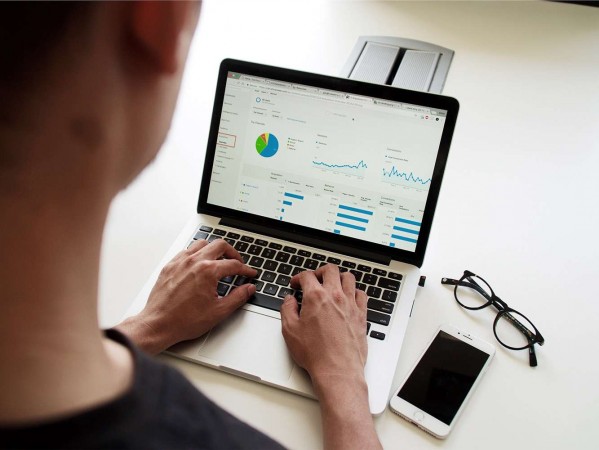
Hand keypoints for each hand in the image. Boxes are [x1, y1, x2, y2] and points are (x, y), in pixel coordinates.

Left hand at [118, 239, 256, 354]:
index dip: (245, 269)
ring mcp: (180, 262)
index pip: (233, 264)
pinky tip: (198, 263)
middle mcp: (194, 262)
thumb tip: (249, 289)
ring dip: (213, 249)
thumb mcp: (218, 311)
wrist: (159, 324)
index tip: (249, 274)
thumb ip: (238, 297)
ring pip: (202, 244)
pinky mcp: (170, 266)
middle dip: (232, 253)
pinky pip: (186, 251)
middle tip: (237, 262)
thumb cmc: (184, 320)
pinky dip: (196, 254)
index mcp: (208, 271)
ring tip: (219, 259)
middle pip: (220, 245)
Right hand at [280, 264, 367, 382]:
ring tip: (332, 284)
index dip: (298, 277)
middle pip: (330, 270)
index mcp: (316, 297)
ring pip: (348, 277)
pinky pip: (361, 294)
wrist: (337, 370)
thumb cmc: (315, 354)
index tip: (296, 284)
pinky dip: (354, 291)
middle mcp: (335, 296)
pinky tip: (349, 297)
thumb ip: (287, 310)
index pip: (307, 276)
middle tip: (314, 279)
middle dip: (319, 271)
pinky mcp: (361, 315)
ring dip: (339, 277)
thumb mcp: (290, 331)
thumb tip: (289, 300)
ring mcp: (350, 304)